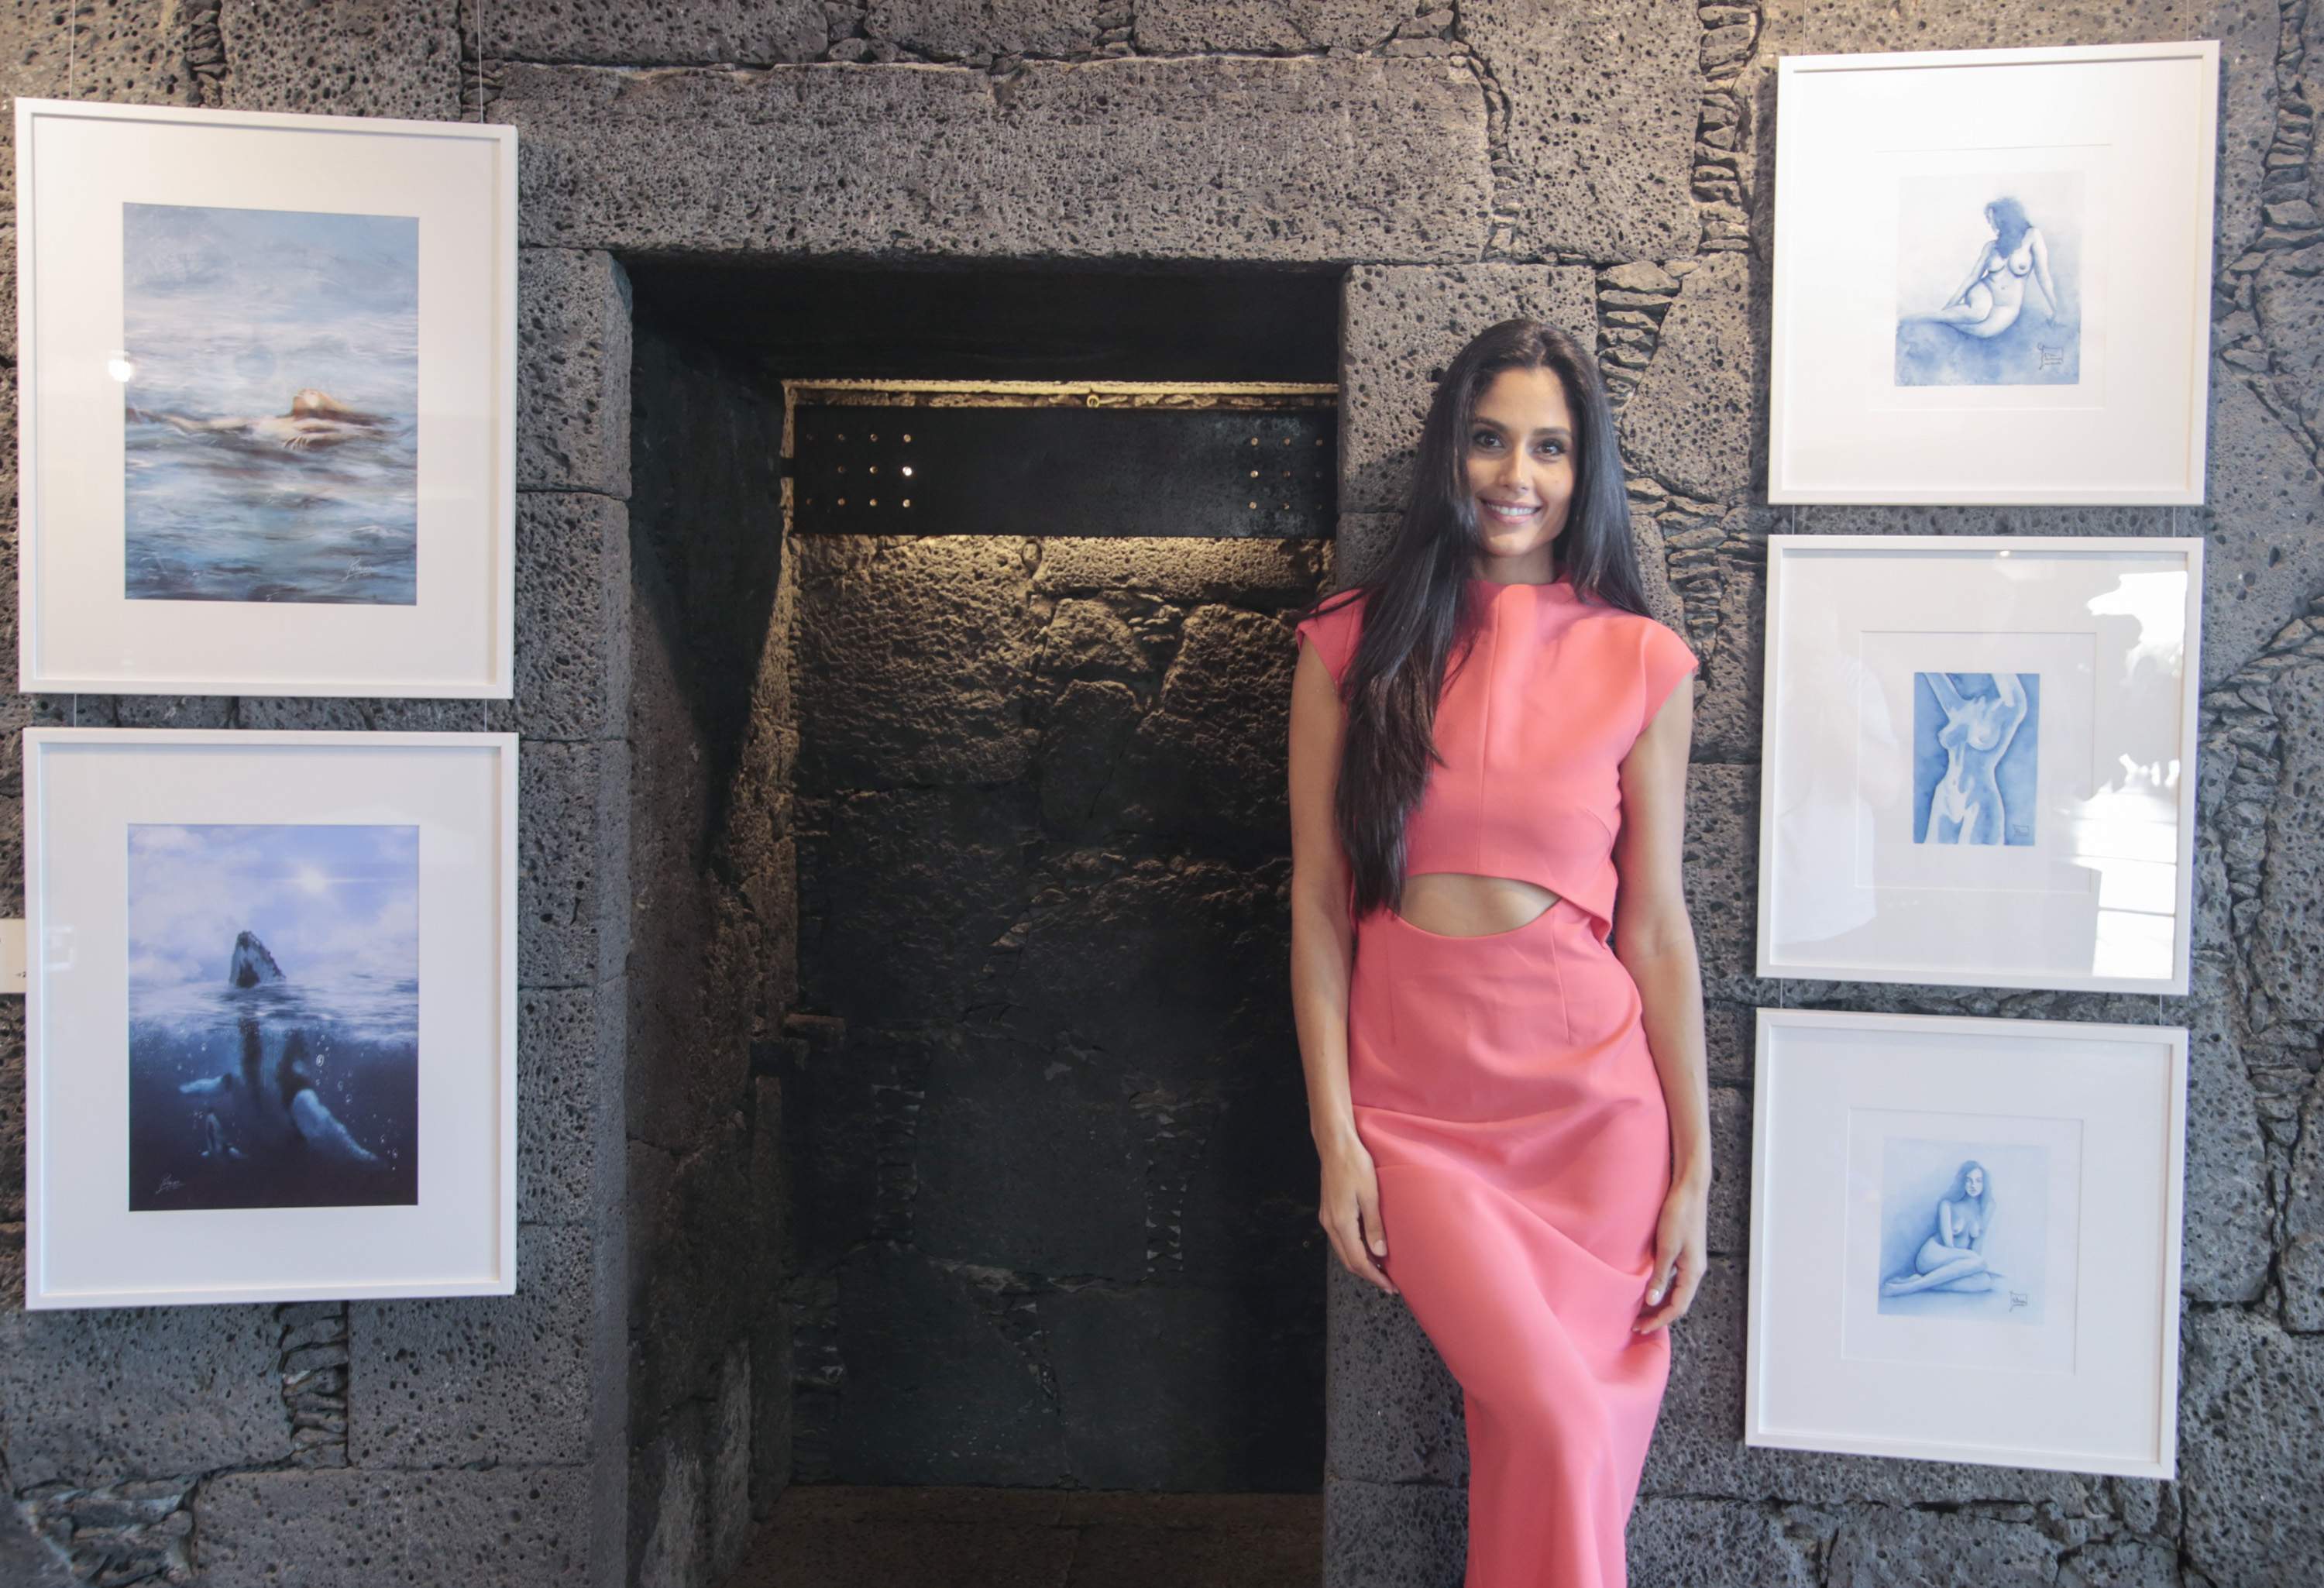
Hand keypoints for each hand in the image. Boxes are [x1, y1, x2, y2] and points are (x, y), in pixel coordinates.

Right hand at [1318, 1134, 1397, 1295]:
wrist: (1335, 1144)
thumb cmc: (1355, 1164)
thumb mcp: (1370, 1195)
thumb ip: (1375, 1226)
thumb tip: (1380, 1254)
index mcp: (1341, 1223)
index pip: (1358, 1261)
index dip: (1374, 1276)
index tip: (1390, 1286)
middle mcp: (1330, 1224)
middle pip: (1348, 1260)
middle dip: (1368, 1274)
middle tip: (1388, 1282)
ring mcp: (1327, 1217)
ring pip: (1343, 1251)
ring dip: (1361, 1262)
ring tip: (1381, 1267)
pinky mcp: (1329, 1210)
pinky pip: (1341, 1239)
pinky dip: (1354, 1249)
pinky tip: (1367, 1247)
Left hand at [1634, 1173, 1707, 1333]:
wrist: (1689, 1190)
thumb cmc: (1679, 1215)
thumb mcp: (1667, 1247)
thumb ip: (1660, 1275)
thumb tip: (1653, 1300)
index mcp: (1693, 1272)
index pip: (1677, 1307)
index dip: (1659, 1320)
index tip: (1640, 1328)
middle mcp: (1694, 1270)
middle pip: (1677, 1302)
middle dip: (1658, 1316)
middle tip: (1636, 1325)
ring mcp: (1690, 1262)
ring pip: (1675, 1292)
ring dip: (1658, 1303)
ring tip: (1639, 1311)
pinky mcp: (1683, 1252)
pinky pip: (1673, 1279)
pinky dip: (1660, 1289)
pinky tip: (1647, 1289)